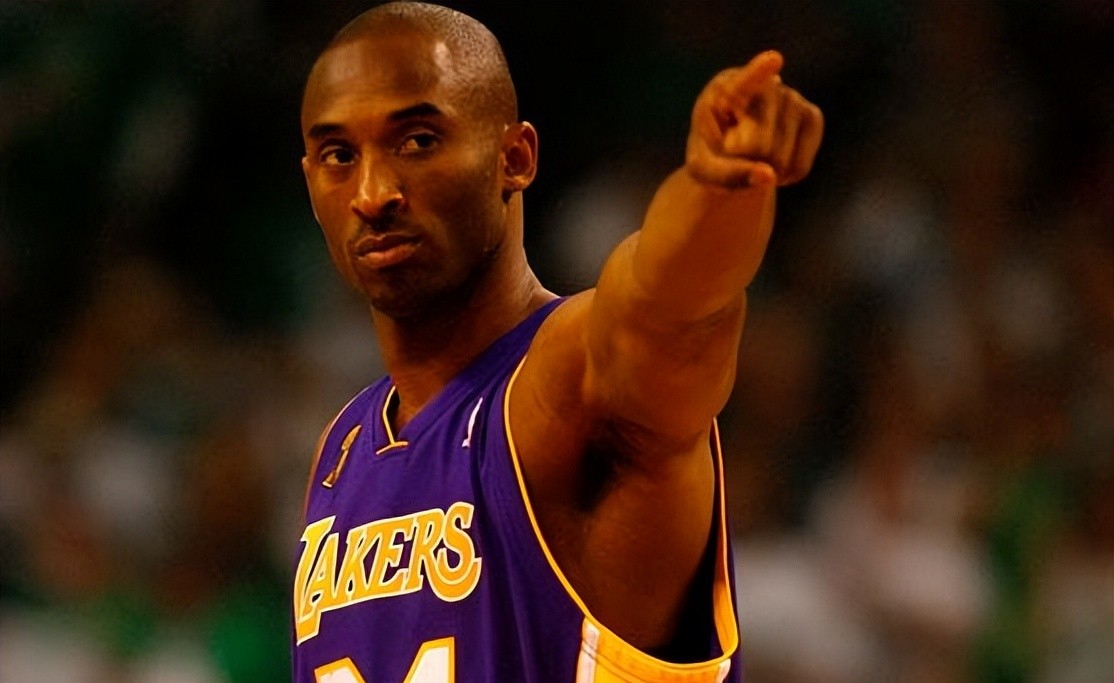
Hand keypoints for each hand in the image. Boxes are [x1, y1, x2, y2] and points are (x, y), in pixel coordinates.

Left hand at [686, 51, 822, 188]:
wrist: (735, 152)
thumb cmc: (711, 155)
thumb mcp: (703, 170)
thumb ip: (727, 174)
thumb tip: (770, 176)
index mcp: (724, 89)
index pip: (745, 81)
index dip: (759, 72)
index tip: (773, 60)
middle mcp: (763, 85)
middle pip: (760, 143)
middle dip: (745, 162)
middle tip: (734, 153)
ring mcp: (792, 98)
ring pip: (781, 158)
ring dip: (765, 171)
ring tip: (752, 158)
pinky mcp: (812, 116)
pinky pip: (800, 165)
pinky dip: (785, 176)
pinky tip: (774, 164)